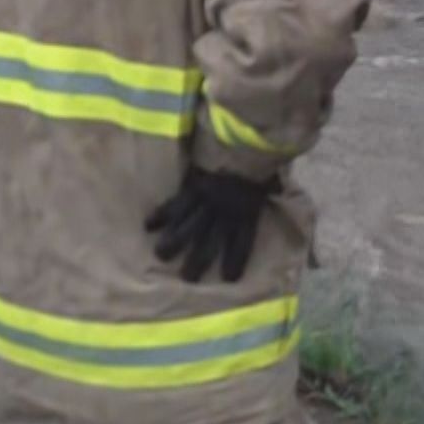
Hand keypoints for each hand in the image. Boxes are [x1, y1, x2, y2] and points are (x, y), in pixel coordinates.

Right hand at [146, 169, 273, 282]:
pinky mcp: (190, 189)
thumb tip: (275, 187)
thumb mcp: (269, 179)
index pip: (242, 243)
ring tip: (161, 255)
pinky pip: (174, 206)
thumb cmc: (258, 162)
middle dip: (197, 262)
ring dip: (173, 243)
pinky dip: (160, 215)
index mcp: (247, 214)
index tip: (229, 278)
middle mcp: (224, 214)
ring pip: (187, 229)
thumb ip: (270, 189)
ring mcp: (205, 203)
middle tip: (187, 278)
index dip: (235, 261)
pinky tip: (148, 226)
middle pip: (209, 244)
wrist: (242, 145)